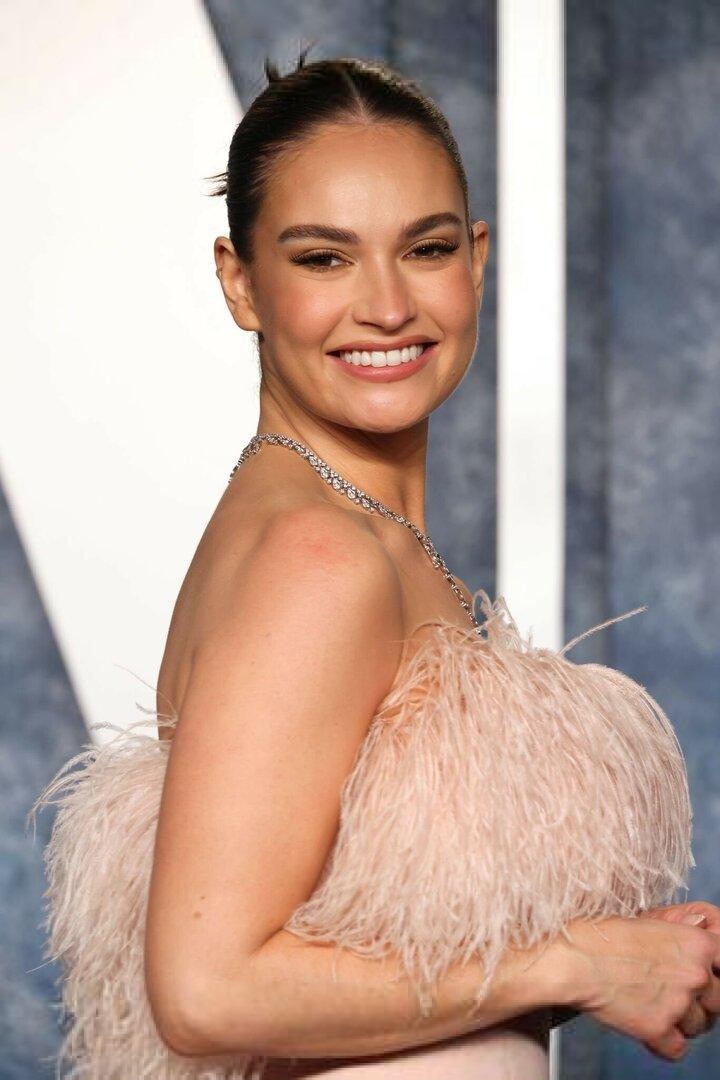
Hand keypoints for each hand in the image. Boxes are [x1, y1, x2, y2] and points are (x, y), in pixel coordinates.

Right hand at [557, 914, 719, 1061]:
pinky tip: (645, 1025)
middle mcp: (694, 974)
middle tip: (675, 994)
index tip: (703, 975)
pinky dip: (663, 1042)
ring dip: (681, 1021)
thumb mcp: (646, 920)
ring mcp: (678, 1003)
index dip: (714, 971)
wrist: (571, 959)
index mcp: (696, 942)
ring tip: (653, 1005)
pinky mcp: (658, 1029)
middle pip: (719, 1000)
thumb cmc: (600, 934)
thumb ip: (681, 929)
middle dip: (701, 1000)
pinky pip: (677, 1048)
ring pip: (700, 1026)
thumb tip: (702, 925)